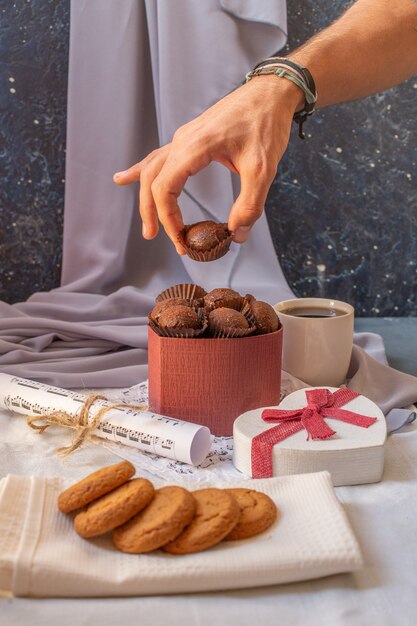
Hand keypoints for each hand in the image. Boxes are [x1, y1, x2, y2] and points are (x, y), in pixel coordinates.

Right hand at [113, 75, 301, 253]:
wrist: (271, 93)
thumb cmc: (266, 125)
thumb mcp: (263, 169)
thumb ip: (250, 205)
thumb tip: (237, 235)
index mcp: (195, 147)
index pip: (165, 189)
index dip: (168, 219)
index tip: (181, 240)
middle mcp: (182, 141)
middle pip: (152, 182)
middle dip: (152, 213)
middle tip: (155, 237)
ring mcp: (183, 137)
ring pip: (152, 170)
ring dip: (146, 198)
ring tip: (146, 224)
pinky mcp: (189, 137)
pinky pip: (159, 157)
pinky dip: (141, 171)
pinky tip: (125, 178)